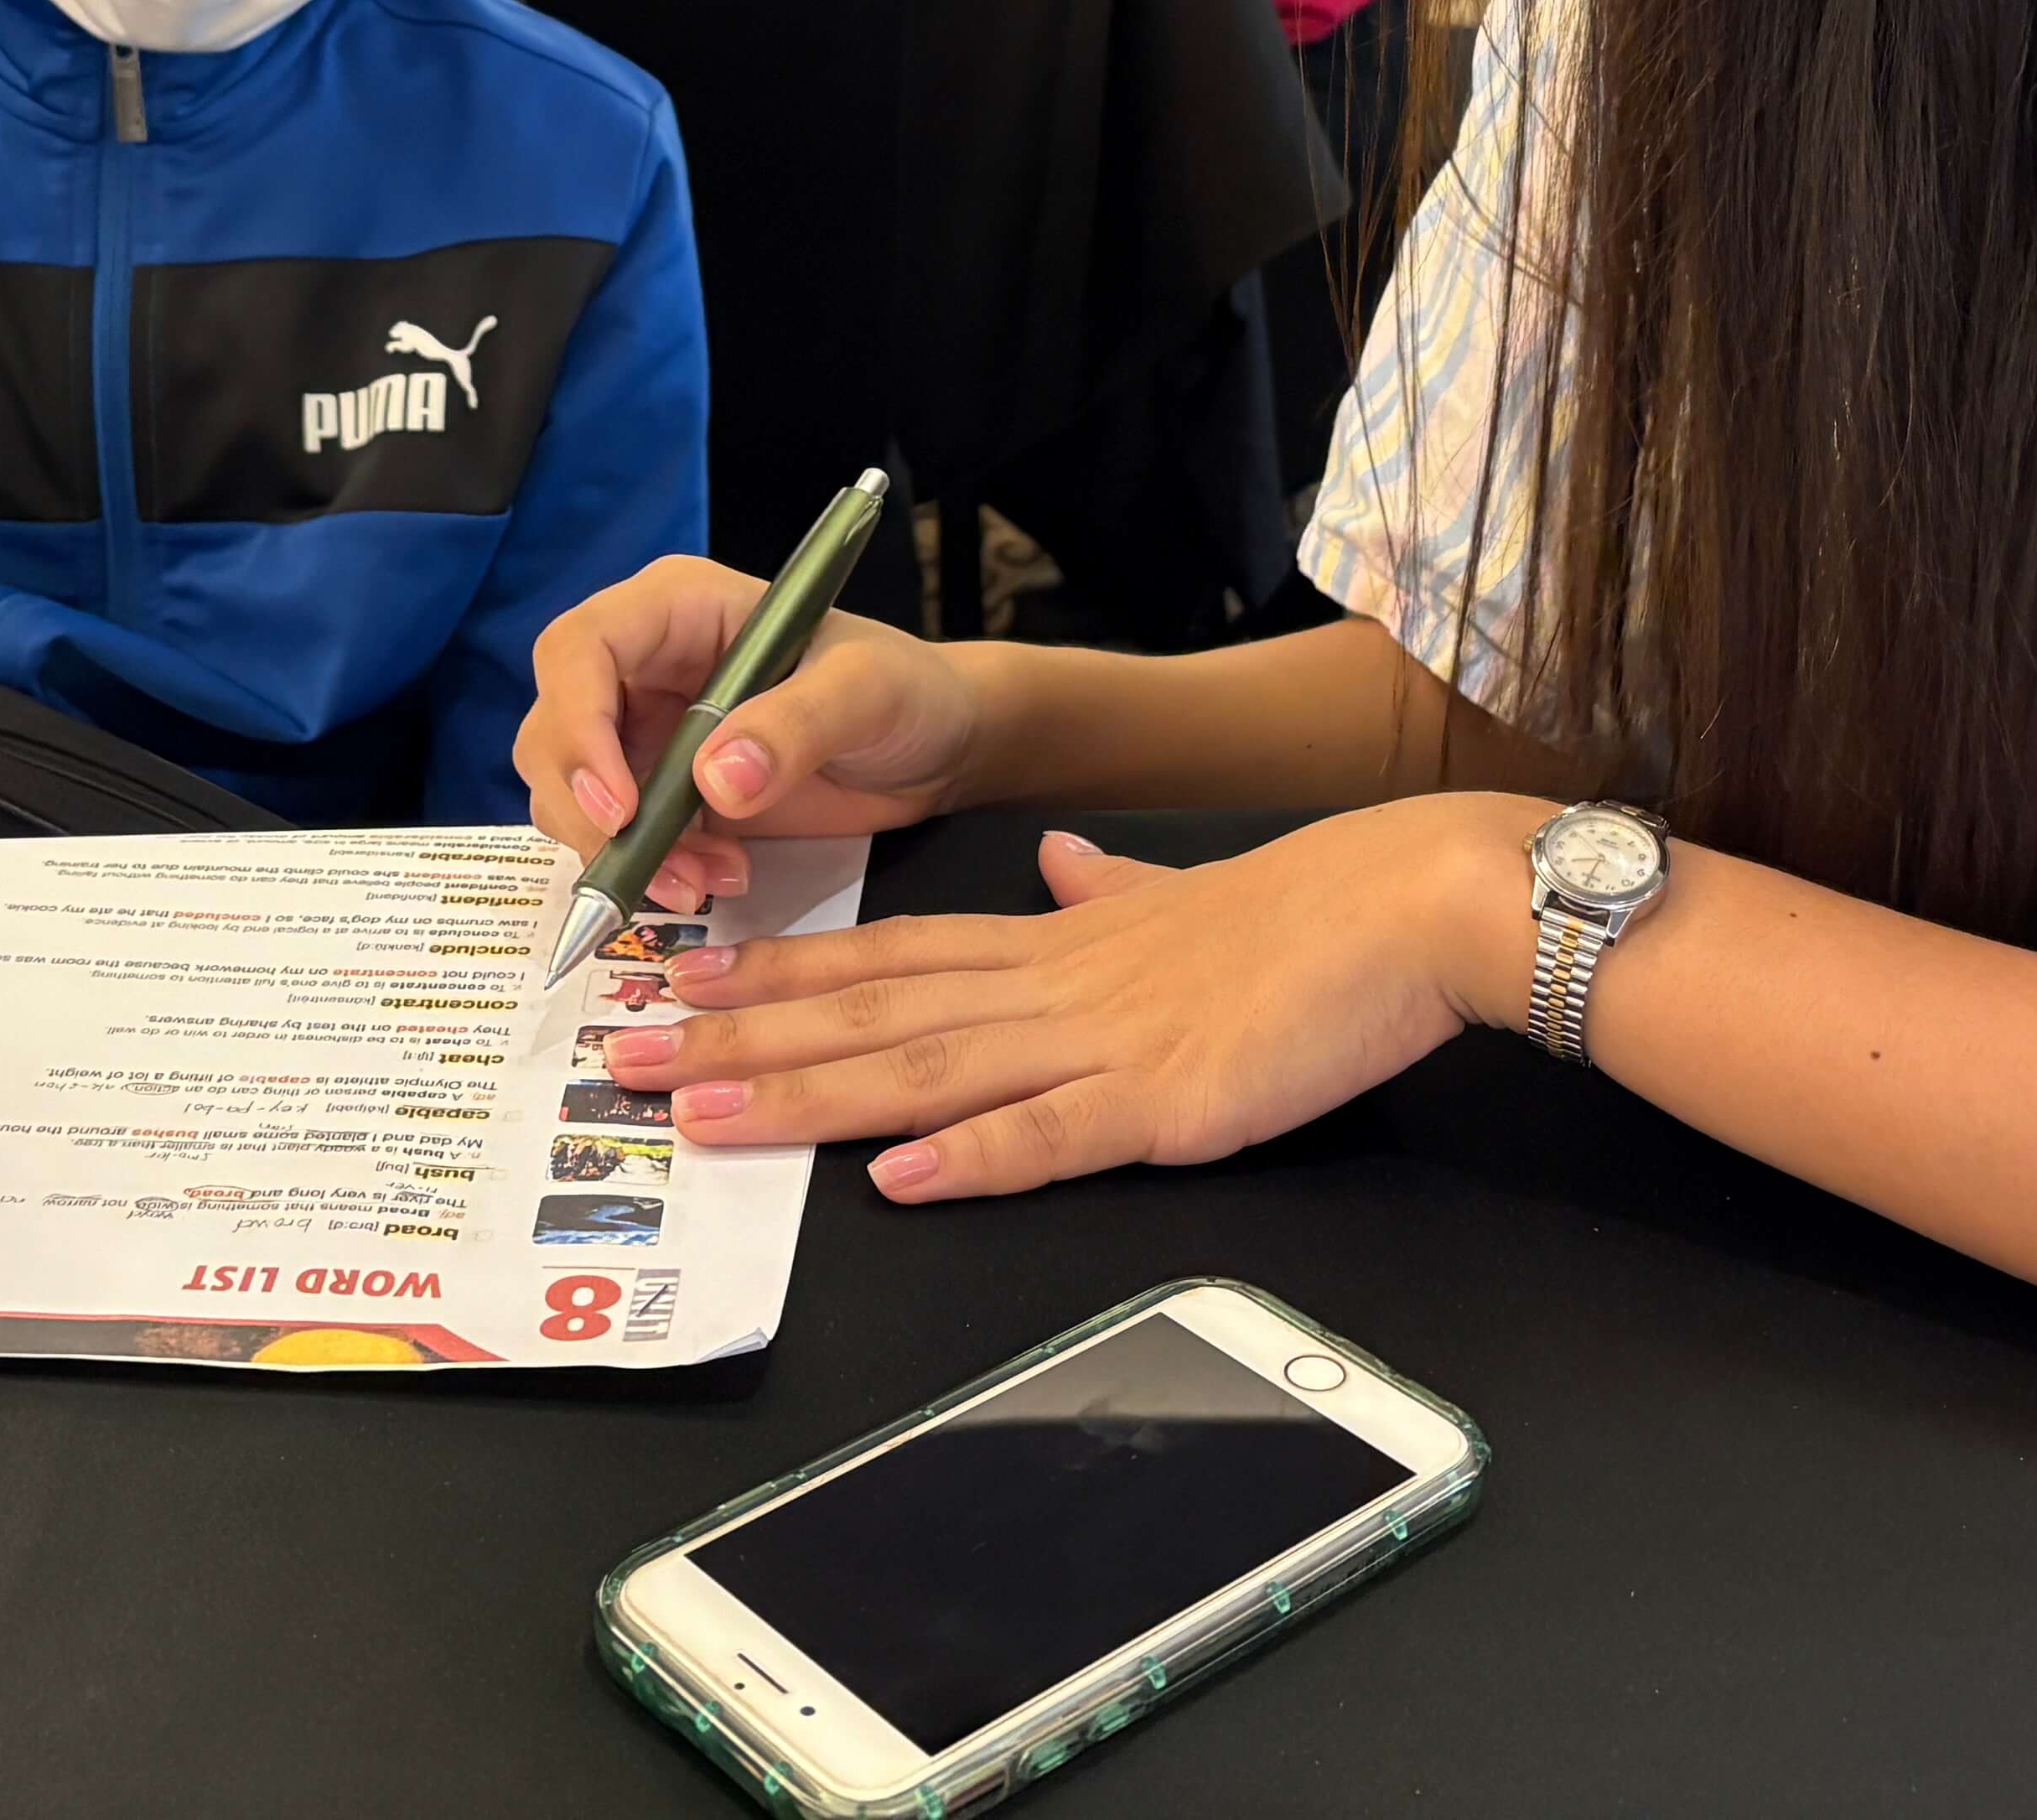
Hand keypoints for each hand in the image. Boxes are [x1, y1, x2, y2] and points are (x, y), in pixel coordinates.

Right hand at [518, 555, 992, 907]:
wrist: (934, 748)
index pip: (579, 649)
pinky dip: (649, 871)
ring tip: (710, 879)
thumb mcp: (864, 691)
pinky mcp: (661, 793)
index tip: (619, 806)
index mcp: (676, 608)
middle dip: (589, 810)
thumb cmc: (904, 689)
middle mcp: (643, 665)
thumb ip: (794, 725)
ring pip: (573, 794)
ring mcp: (646, 731)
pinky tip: (715, 878)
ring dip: (622, 852)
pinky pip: (616, 836)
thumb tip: (713, 781)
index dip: (578, 725)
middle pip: (555, 730)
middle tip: (658, 869)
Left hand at [604, 799, 1545, 1200]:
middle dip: (742, 1036)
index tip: (682, 980)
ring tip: (706, 1114)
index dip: (776, 973)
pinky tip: (896, 1174)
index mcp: (1052, 942)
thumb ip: (1107, 889)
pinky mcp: (1168, 1101)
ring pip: (925, 1067)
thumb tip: (1061, 862)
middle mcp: (1050, 986)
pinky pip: (1052, 1133)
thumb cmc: (1307, 913)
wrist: (1409, 905)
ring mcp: (1102, 1043)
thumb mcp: (1177, 892)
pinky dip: (970, 1156)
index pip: (884, 955)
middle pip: (870, 1009)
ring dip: (807, 1094)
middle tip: (628, 1055)